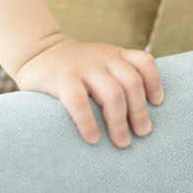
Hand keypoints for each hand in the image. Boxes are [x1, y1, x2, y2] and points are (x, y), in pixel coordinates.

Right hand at [13, 33, 164, 146]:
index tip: (157, 104)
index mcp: (113, 54)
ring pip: (112, 93)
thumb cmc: (71, 67)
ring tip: (122, 142)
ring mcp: (82, 67)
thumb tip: (138, 119)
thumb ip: (114, 77)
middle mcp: (101, 57)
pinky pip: (79, 102)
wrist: (35, 50)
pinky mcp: (61, 78)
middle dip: (139, 111)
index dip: (154, 82)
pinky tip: (93, 138)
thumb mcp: (98, 62)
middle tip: (141, 134)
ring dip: (119, 121)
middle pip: (131, 83)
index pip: (143, 62)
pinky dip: (88, 123)